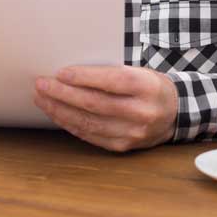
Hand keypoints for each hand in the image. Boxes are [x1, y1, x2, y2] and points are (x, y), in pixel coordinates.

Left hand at [33, 65, 178, 152]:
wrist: (175, 112)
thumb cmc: (149, 85)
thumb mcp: (138, 71)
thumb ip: (109, 72)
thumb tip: (69, 72)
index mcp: (147, 87)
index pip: (111, 81)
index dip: (83, 77)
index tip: (60, 73)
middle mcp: (141, 112)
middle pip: (95, 103)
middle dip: (63, 93)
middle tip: (42, 84)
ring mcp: (133, 132)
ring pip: (89, 122)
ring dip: (60, 110)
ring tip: (42, 98)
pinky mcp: (124, 146)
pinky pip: (91, 135)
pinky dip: (70, 124)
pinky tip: (57, 114)